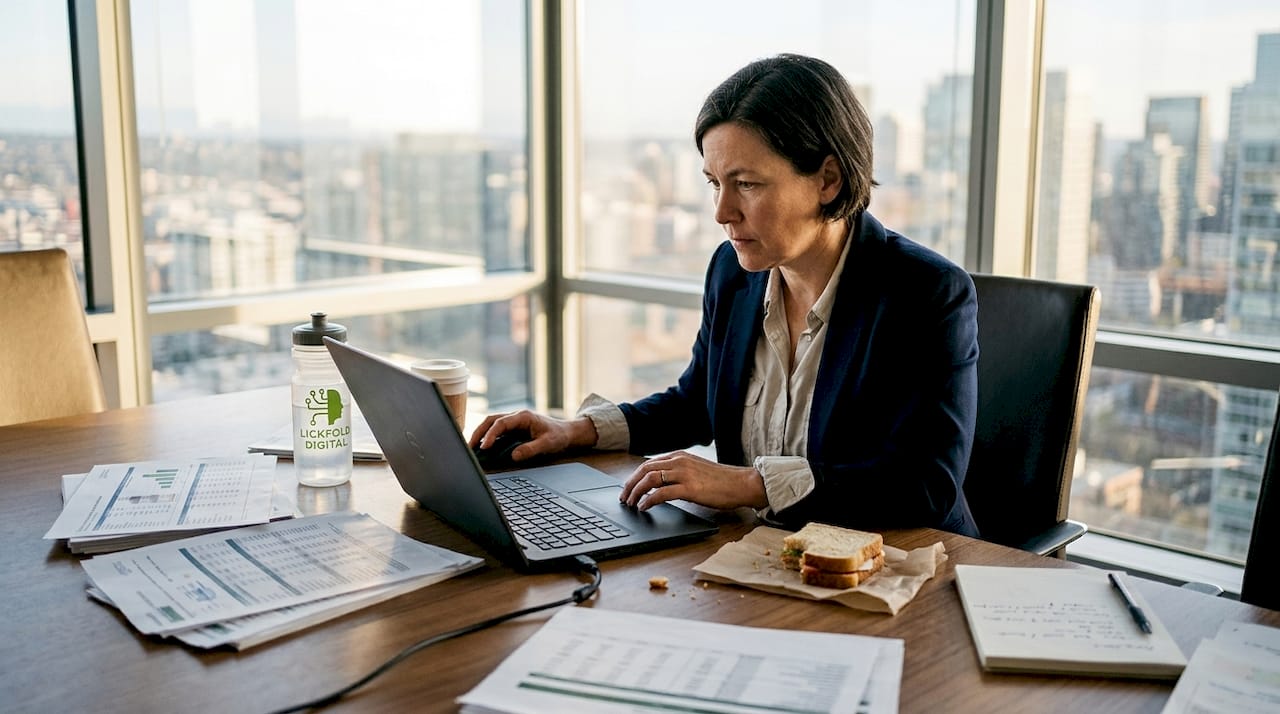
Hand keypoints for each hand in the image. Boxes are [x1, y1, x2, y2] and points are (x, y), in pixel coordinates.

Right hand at [468, 410, 597, 462]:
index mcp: (523, 417)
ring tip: (471, 447)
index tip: (484, 447)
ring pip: (491, 423)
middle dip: (479, 432)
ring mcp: (513, 421)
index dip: (490, 435)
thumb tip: (514, 455)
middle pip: (491, 420)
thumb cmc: (558, 436)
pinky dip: (487, 437)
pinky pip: (496, 430)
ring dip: (480, 434)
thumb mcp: (547, 444)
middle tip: (470, 447)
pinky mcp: (513, 428)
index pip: (501, 423)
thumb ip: (531, 449)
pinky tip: (482, 447)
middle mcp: (516, 416)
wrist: (566, 432)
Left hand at [619, 450, 767, 510]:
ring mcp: (684, 474)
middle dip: (630, 484)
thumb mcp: (696, 469)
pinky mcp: (690, 488)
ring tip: (631, 503)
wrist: (742, 483)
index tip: (628, 487)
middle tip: (624, 497)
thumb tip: (661, 483)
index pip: (649, 463)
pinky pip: (661, 493)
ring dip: (636, 492)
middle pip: (644, 469)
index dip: (634, 476)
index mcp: (680, 456)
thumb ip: (679, 472)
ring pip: (650, 479)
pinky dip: (649, 500)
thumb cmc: (722, 480)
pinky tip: (644, 507)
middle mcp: (679, 461)